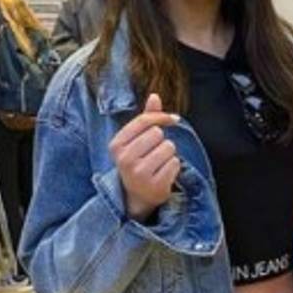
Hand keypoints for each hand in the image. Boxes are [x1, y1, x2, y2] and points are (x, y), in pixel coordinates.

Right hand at [109, 92, 180, 220]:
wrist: (135, 197)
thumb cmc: (138, 162)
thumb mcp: (137, 140)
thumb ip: (146, 118)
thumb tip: (155, 96)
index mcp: (116, 145)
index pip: (144, 121)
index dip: (162, 117)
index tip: (174, 119)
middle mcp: (125, 159)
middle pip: (158, 134)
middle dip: (163, 141)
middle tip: (155, 154)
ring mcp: (139, 174)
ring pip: (169, 148)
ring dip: (169, 155)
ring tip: (159, 164)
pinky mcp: (154, 185)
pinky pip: (175, 164)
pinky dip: (174, 167)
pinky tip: (164, 174)